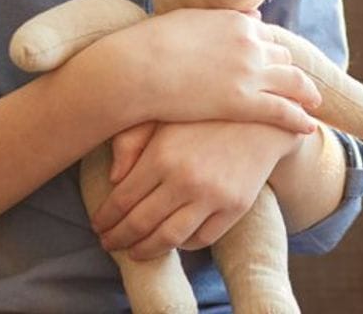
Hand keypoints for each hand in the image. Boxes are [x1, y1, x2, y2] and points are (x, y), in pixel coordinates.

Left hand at [91, 120, 304, 259]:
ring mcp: (212, 195)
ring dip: (145, 250)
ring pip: (168, 239)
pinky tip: (172, 239)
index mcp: (163, 154)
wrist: (263, 115)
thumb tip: (114, 178)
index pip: (122, 200)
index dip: (105, 217)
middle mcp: (185, 178)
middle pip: (140, 224)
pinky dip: (182, 244)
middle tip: (108, 242)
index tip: (98, 224)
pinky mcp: (235, 206)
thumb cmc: (208, 111)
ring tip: (134, 251)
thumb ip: (133, 140)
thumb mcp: (167, 112)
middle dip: (118, 238)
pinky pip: (201, 238)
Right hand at [111, 9, 320, 133]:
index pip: (267, 36)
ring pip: (291, 81)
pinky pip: (283, 110)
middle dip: (291, 71)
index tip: (280, 62)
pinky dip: (299, 118)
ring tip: (314, 103)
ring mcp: (250, 72)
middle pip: (283, 57)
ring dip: (306, 92)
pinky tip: (308, 126)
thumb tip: (253, 16)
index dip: (274, 51)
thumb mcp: (192, 20)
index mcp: (237, 21)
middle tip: (301, 85)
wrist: (138, 67)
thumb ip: (224, 19)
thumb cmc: (153, 44)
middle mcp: (251, 42)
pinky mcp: (243, 101)